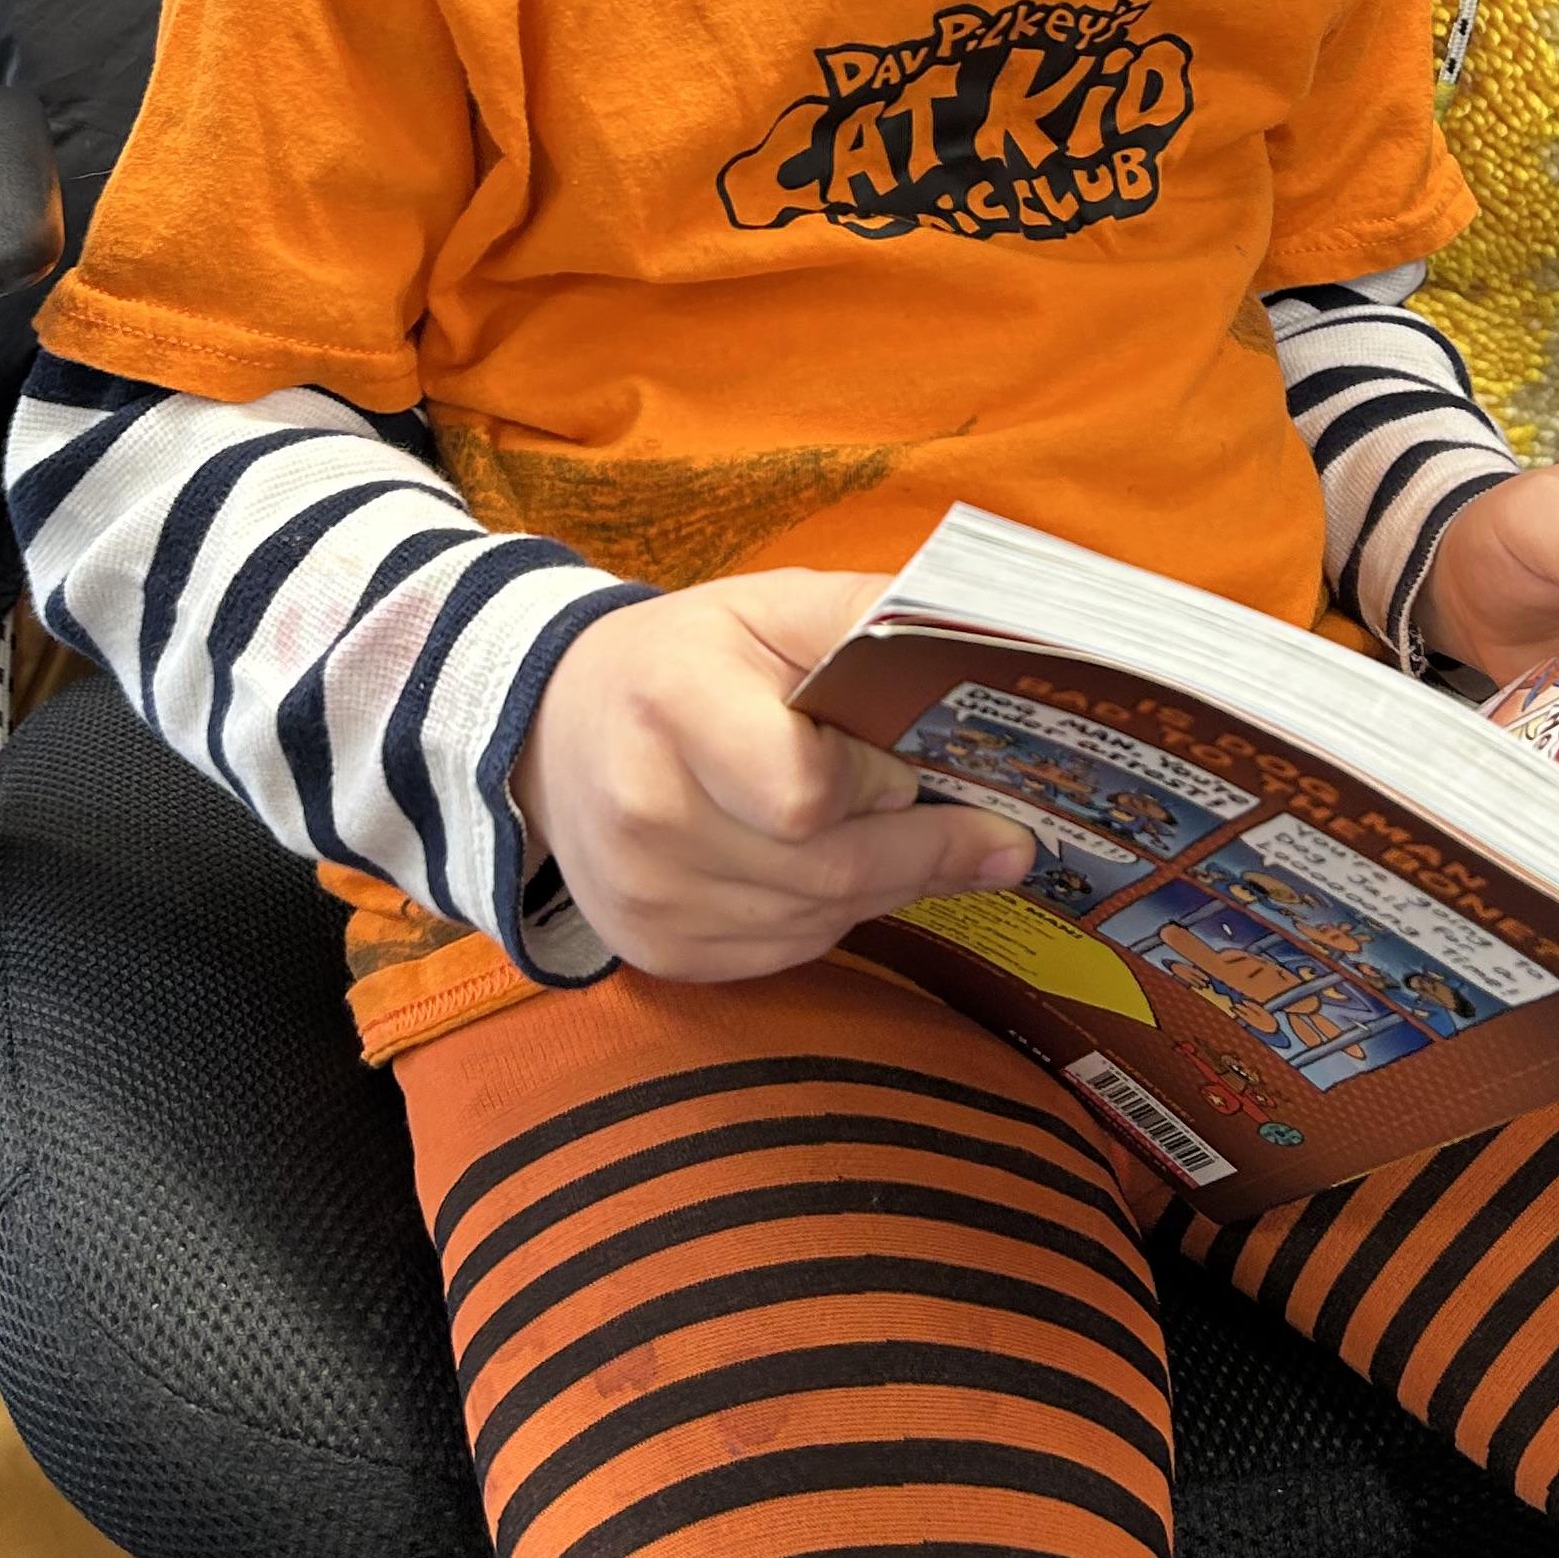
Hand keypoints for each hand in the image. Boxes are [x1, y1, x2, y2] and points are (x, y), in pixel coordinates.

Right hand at [511, 572, 1036, 980]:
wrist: (556, 730)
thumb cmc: (686, 660)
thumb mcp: (770, 605)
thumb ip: (870, 619)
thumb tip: (992, 646)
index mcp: (673, 702)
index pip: (804, 790)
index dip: (872, 783)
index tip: (906, 765)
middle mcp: (645, 811)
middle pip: (827, 869)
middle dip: (927, 852)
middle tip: (1002, 841)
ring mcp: (645, 895)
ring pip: (818, 921)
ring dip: (888, 886)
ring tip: (928, 847)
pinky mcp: (655, 950)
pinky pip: (785, 952)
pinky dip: (833, 917)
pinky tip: (840, 870)